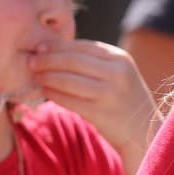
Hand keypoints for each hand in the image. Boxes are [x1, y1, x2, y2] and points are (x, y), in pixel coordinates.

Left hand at [28, 38, 154, 170]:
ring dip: (48, 77)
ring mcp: (109, 93)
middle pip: (72, 61)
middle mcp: (116, 73)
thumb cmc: (121, 97)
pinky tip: (45, 92)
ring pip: (68, 81)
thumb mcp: (116, 72)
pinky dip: (53, 95)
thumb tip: (52, 50)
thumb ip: (92, 60)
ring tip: (36, 77)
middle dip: (48, 60)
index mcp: (119, 58)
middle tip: (31, 62)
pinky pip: (69, 101)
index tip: (39, 48)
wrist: (142, 128)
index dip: (57, 46)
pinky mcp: (100, 113)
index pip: (82, 46)